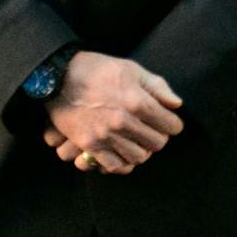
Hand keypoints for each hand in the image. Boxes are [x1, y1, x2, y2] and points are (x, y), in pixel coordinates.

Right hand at [41, 52, 182, 174]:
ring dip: (141, 150)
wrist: (59, 77)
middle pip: (157, 143)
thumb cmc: (99, 70)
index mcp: (138, 102)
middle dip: (158, 137)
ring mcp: (106, 135)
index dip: (172, 124)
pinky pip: (113, 165)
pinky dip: (121, 163)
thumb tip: (176, 104)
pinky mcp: (89, 144)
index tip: (167, 121)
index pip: (171, 126)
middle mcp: (124, 122)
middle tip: (152, 131)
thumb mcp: (133, 70)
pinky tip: (122, 152)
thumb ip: (158, 87)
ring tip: (137, 141)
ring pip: (138, 157)